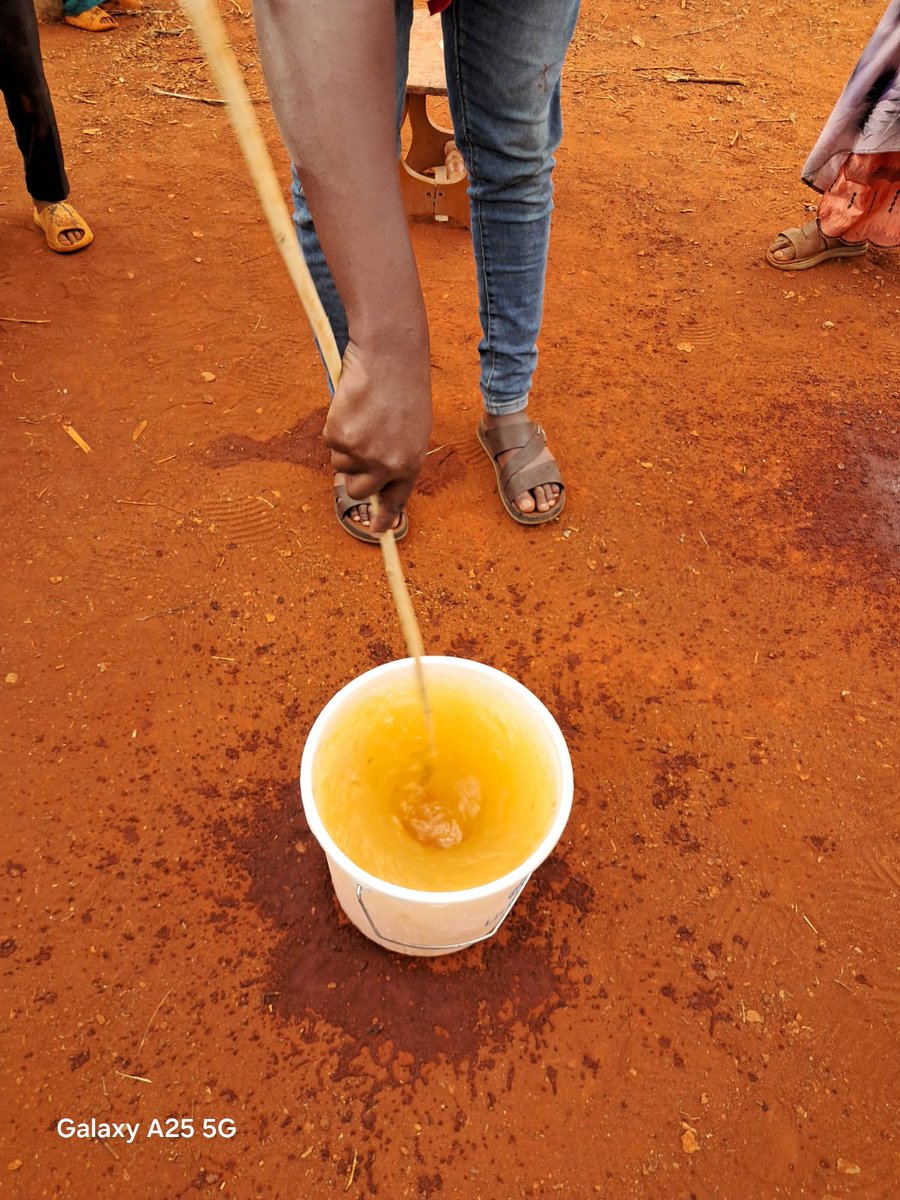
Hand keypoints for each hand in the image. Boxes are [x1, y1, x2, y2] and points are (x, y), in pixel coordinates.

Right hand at [324, 335, 431, 533]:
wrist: (389, 356)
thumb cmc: (403, 386)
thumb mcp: (412, 427)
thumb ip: (397, 454)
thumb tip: (377, 479)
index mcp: (410, 462)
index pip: (396, 499)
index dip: (384, 517)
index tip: (377, 530)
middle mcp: (387, 464)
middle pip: (359, 489)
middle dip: (354, 474)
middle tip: (358, 448)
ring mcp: (362, 453)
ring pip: (340, 463)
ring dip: (344, 444)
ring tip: (361, 415)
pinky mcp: (340, 437)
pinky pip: (329, 440)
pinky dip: (334, 425)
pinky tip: (351, 406)